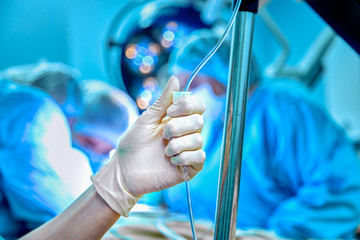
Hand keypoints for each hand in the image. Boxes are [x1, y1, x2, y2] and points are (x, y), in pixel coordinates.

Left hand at [91, 76, 205, 215]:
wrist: (124, 170)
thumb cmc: (133, 144)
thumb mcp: (147, 119)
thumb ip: (163, 100)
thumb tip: (175, 78)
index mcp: (177, 120)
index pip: (197, 106)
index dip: (187, 106)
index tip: (169, 112)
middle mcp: (185, 133)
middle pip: (199, 121)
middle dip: (178, 126)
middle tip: (163, 134)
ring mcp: (188, 150)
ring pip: (199, 139)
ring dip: (178, 144)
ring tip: (164, 151)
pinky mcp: (189, 168)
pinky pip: (200, 157)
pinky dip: (185, 156)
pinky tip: (172, 160)